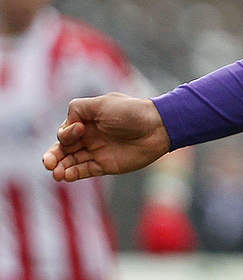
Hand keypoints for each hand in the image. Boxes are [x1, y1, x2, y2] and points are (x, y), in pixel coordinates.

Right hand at [42, 93, 171, 181]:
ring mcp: (97, 151)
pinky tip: (66, 175)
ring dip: (60, 167)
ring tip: (55, 172)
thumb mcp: (103, 104)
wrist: (158, 127)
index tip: (79, 130)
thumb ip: (79, 109)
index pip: (65, 131)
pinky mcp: (105, 165)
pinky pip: (84, 171)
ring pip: (70, 162)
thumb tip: (68, 124)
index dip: (66, 133)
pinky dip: (73, 174)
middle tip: (48, 162)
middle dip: (53, 155)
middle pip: (63, 149)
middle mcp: (90, 136)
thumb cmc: (131, 112)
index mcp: (88, 120)